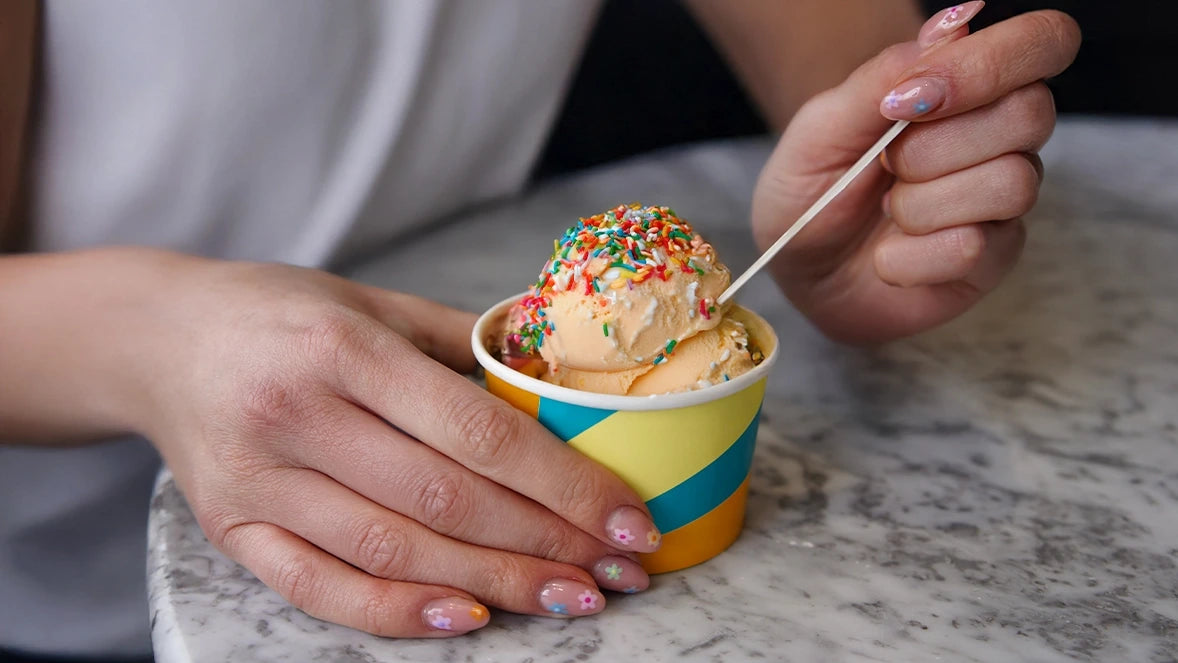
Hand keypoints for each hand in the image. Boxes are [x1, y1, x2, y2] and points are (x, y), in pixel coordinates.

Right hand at [131, 253, 658, 635]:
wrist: (159, 339)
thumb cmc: (281, 314)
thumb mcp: (371, 302)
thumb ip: (462, 341)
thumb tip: (558, 379)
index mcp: (346, 350)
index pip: (479, 433)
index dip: (565, 485)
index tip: (628, 518)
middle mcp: (300, 416)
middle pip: (449, 500)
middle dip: (548, 544)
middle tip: (618, 571)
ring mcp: (260, 481)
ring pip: (396, 551)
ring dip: (496, 585)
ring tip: (569, 598)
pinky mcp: (232, 529)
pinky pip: (320, 587)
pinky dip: (395, 612)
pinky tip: (465, 618)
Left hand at [751, 4, 1080, 343]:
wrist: (796, 268)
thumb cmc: (812, 189)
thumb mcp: (823, 126)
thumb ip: (885, 74)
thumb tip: (955, 22)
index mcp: (971, 86)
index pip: (1043, 43)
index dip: (990, 64)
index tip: (913, 98)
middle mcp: (1003, 138)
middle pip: (1031, 113)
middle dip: (935, 145)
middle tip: (886, 165)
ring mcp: (1004, 202)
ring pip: (1009, 184)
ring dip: (920, 204)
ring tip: (888, 213)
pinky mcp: (994, 260)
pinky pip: (974, 248)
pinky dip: (909, 257)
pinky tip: (889, 257)